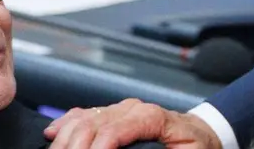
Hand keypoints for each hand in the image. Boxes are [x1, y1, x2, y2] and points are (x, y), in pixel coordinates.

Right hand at [44, 99, 221, 148]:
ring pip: (83, 118)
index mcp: (153, 117)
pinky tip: (53, 134)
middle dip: (75, 145)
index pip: (115, 129)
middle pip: (93, 123)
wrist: (200, 135)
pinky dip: (65, 124)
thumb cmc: (195, 147)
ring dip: (65, 138)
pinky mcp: (114, 114)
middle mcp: (133, 109)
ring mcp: (122, 110)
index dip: (98, 146)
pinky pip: (83, 115)